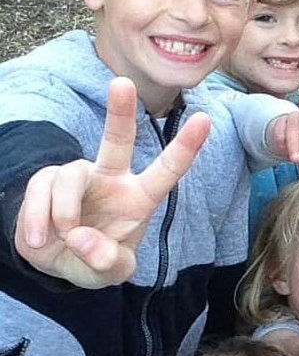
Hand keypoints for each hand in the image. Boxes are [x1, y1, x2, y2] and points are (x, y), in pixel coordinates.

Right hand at [13, 77, 209, 288]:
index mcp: (139, 198)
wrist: (59, 264)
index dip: (186, 147)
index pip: (166, 170)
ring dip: (64, 214)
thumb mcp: (111, 272)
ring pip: (69, 177)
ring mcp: (79, 177)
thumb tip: (83, 241)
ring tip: (63, 240)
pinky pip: (40, 190)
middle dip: (120, 111)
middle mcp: (111, 179)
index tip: (205, 120)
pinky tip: (40, 242)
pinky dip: (37, 220)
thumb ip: (106, 262)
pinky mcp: (47, 181)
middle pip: (117, 139)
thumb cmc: (97, 260)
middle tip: (122, 83)